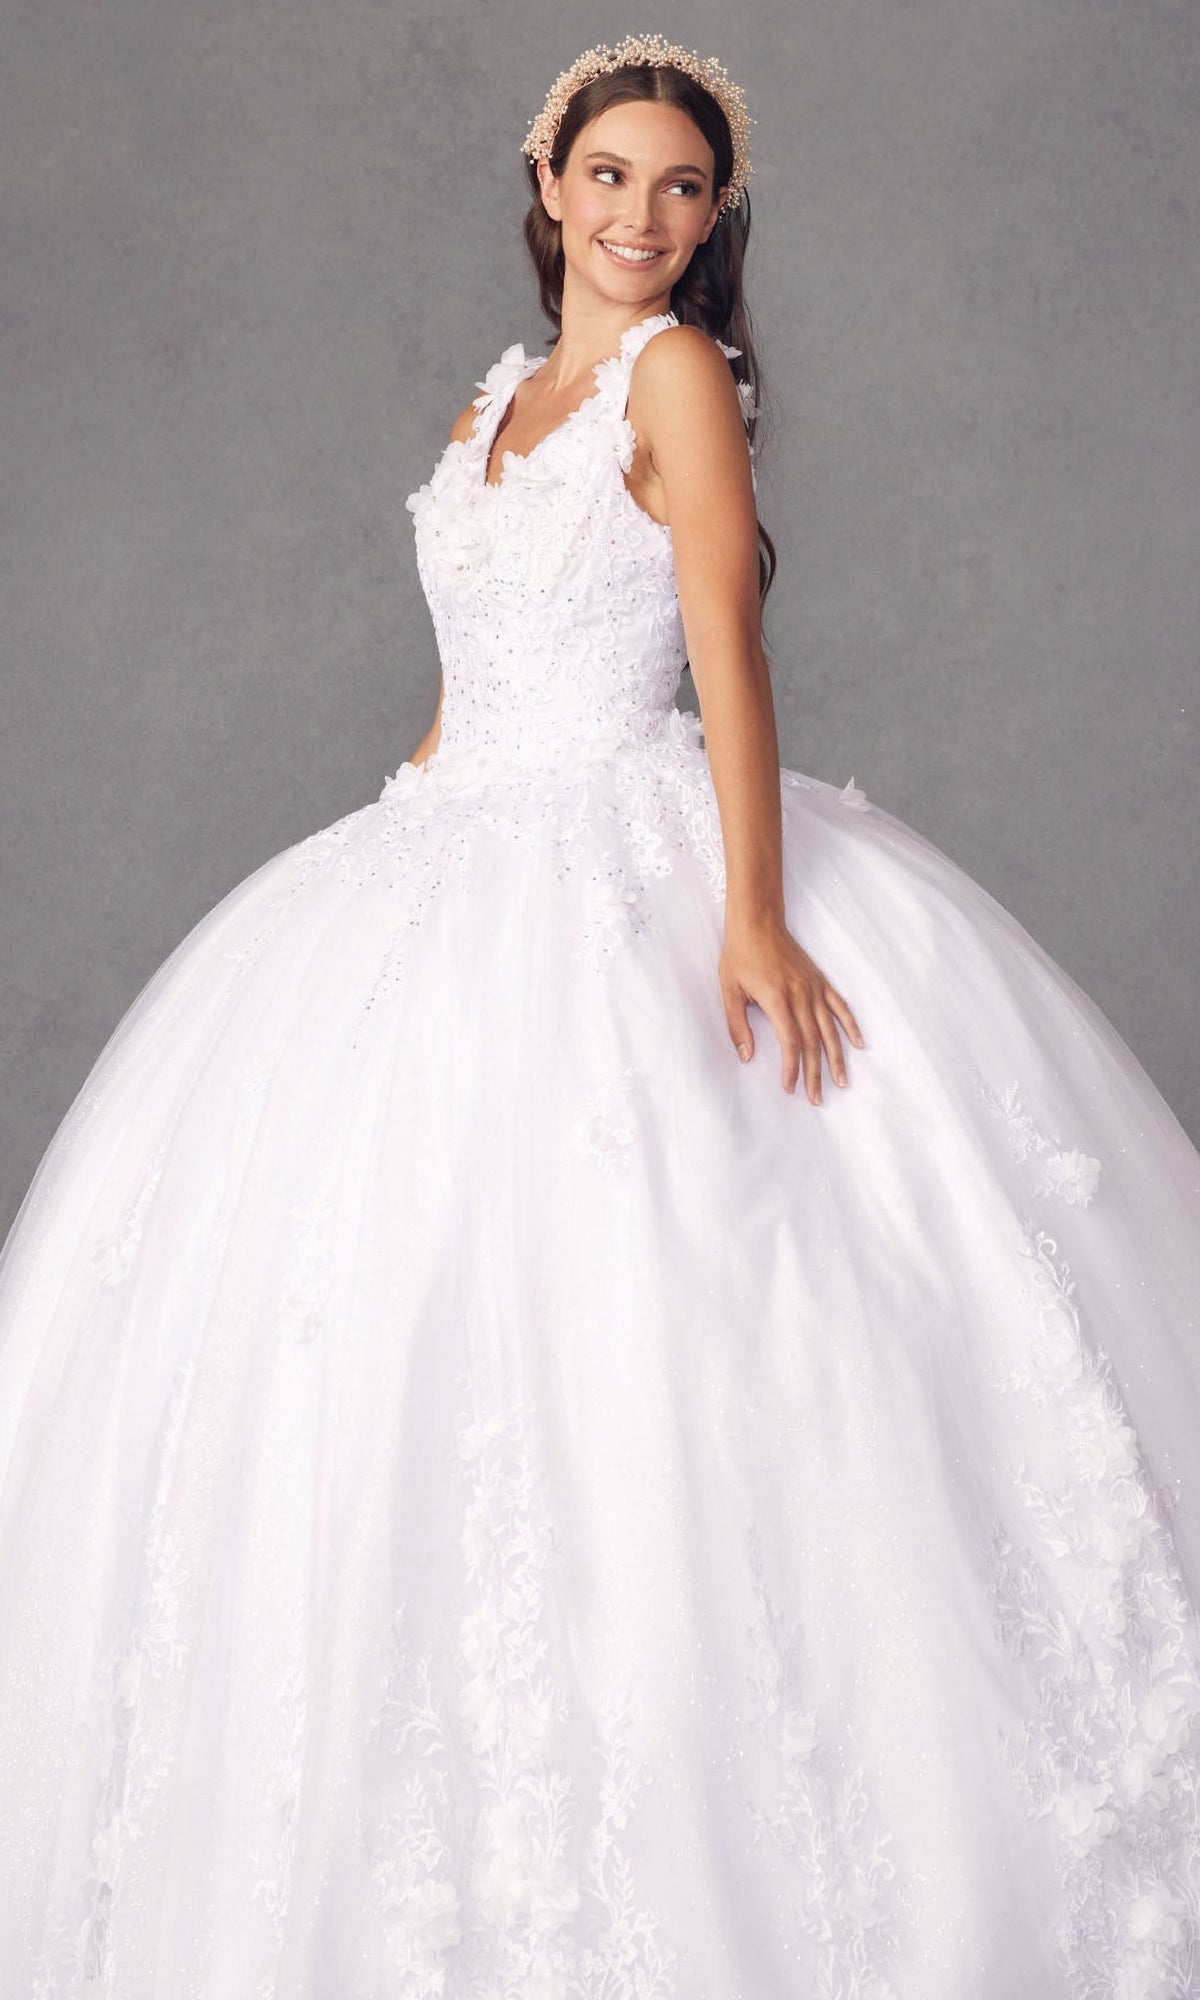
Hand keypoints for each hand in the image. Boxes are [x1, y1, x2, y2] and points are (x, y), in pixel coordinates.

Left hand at [719, 909, 865, 1102]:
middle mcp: (801, 995)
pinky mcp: (820, 981)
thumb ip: (737, 1025)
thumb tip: (746, 1056)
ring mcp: (814, 988)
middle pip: (813, 1042)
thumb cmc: (740, 955)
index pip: (790, 1042)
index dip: (792, 1067)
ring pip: (830, 1029)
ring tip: (841, 1081)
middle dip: (815, 1073)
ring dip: (837, 1057)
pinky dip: (850, 1026)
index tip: (790, 1087)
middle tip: (817, 1098)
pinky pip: (840, 1006)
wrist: (758, 922)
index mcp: (777, 999)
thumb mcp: (729, 991)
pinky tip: (859, 1044)